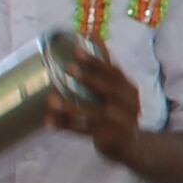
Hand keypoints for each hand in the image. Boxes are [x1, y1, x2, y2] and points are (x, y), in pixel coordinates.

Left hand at [45, 37, 146, 160]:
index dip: (96, 60)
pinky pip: (83, 131)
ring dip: (71, 106)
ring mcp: (118, 123)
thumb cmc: (121, 111)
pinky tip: (48, 121)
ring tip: (51, 100)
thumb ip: (106, 69)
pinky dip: (65, 126)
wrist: (133, 146)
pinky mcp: (107, 138)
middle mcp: (128, 105)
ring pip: (93, 113)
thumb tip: (92, 36)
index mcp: (129, 90)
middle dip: (89, 79)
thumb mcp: (120, 91)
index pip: (114, 72)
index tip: (77, 49)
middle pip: (109, 90)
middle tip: (68, 68)